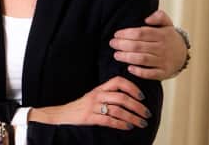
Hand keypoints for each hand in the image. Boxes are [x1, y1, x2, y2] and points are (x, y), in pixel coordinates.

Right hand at [29, 76, 150, 130]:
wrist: (62, 115)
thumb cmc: (81, 107)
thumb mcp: (94, 97)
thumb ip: (108, 95)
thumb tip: (130, 99)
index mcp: (100, 89)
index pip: (118, 81)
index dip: (132, 87)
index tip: (142, 96)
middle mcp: (97, 95)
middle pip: (121, 97)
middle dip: (137, 106)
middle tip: (146, 113)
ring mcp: (93, 107)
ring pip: (118, 110)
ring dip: (133, 117)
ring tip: (141, 123)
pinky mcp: (90, 118)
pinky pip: (109, 120)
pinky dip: (121, 124)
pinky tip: (128, 127)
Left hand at [110, 9, 187, 79]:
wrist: (183, 55)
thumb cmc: (168, 37)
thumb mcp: (167, 24)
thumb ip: (159, 17)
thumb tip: (147, 19)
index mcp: (162, 35)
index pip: (141, 33)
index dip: (126, 34)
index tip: (116, 34)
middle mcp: (163, 48)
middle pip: (139, 46)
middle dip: (122, 45)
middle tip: (112, 44)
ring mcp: (164, 61)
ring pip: (142, 59)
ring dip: (127, 57)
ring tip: (116, 55)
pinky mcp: (164, 73)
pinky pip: (150, 74)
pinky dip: (139, 72)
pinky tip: (129, 68)